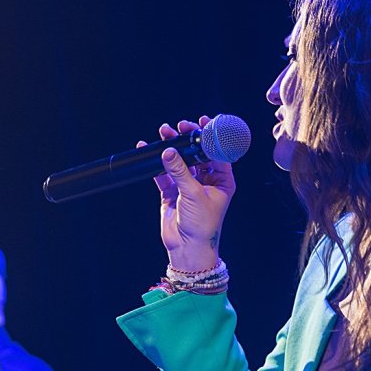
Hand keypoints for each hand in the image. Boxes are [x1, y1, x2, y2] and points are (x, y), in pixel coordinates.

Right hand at [147, 118, 235, 271]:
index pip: (217, 151)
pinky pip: (164, 173)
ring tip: (163, 132)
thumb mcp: (193, 195)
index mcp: (222, 180)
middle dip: (187, 139)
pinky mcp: (172, 192)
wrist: (187, 248)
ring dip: (171, 147)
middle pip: (197, 153)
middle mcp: (206, 180)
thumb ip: (180, 172)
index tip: (204, 122)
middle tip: (179, 127)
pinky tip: (148, 149)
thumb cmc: (203, 225)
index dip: (211, 136)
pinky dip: (156, 163)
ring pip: (179, 161)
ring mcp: (188, 185)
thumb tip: (168, 151)